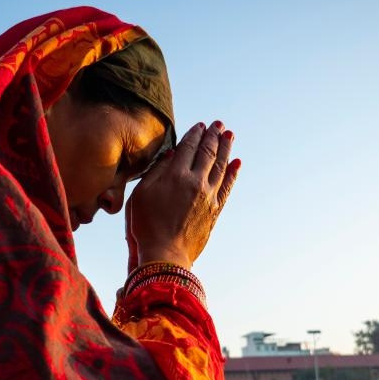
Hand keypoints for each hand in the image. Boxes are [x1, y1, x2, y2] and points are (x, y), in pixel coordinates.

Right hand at [126, 121, 240, 269]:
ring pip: (221, 166)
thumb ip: (156, 171)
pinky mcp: (215, 210)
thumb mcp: (141, 195)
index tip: (201, 125)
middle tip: (220, 124)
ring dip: (226, 149)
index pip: (189, 147)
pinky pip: (227, 187)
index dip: (195, 134)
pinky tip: (237, 163)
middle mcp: (196, 182)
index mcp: (176, 175)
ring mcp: (208, 196)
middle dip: (214, 136)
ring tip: (230, 136)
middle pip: (208, 152)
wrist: (165, 255)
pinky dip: (233, 173)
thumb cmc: (146, 226)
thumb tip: (172, 154)